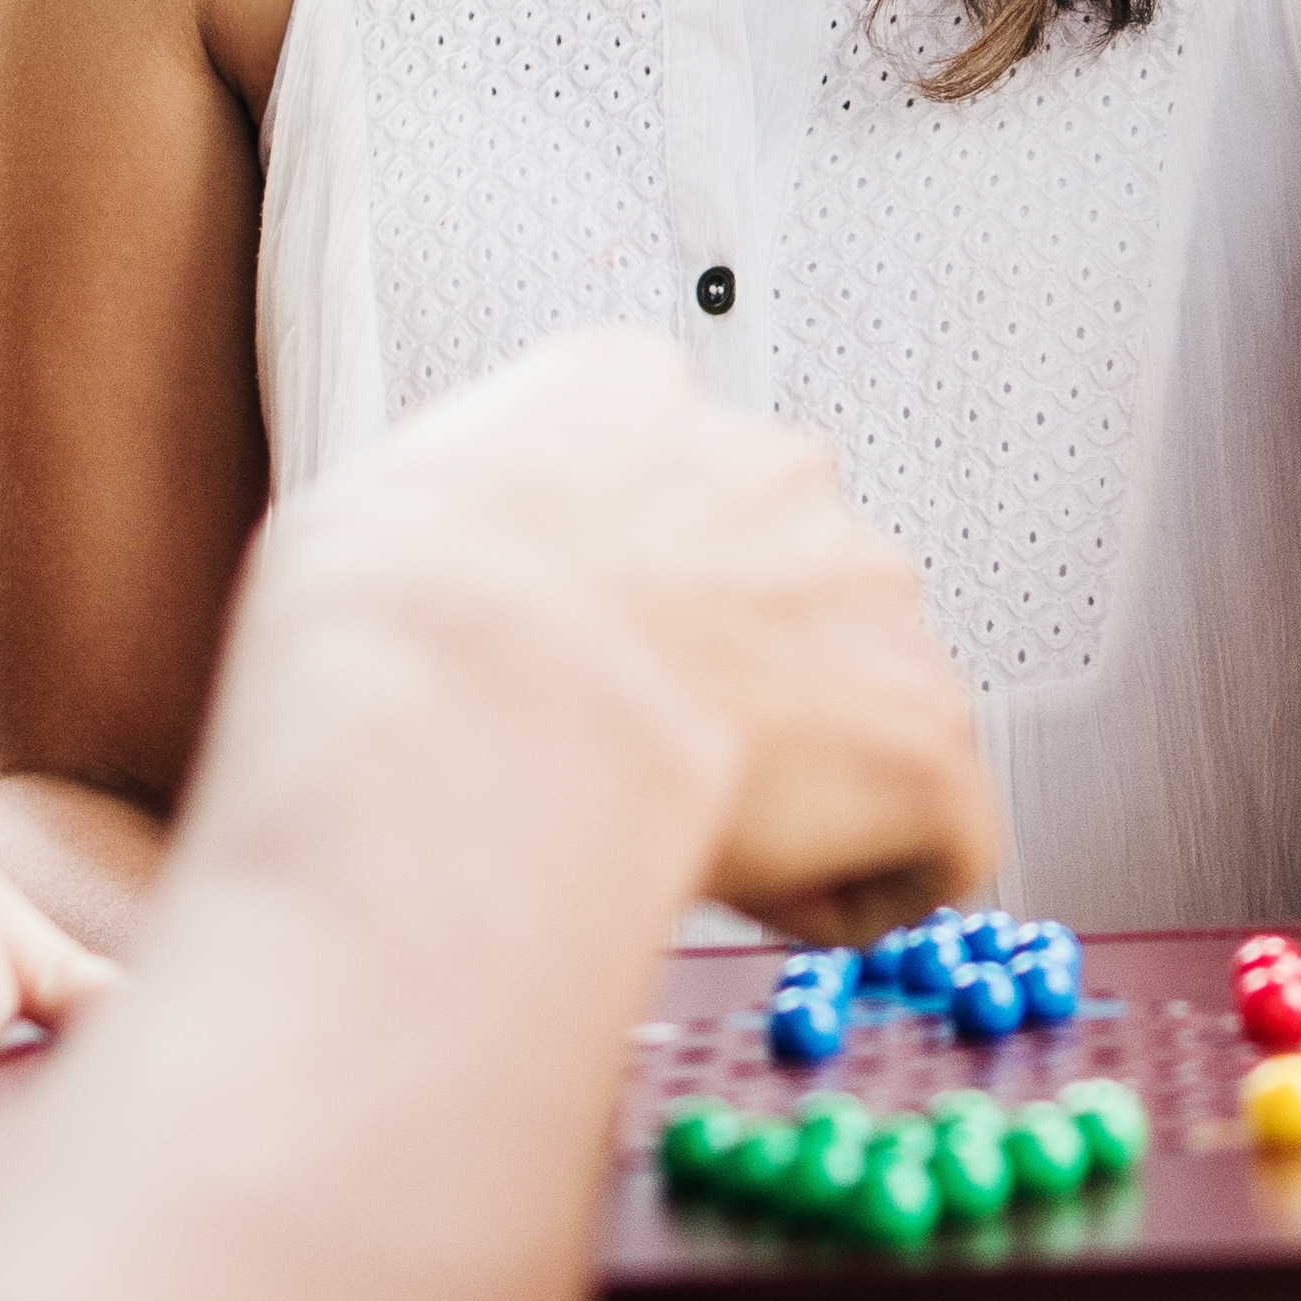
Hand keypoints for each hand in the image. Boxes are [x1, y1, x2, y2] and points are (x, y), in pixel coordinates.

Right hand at [219, 328, 991, 939]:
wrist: (464, 712)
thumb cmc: (386, 633)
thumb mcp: (370, 515)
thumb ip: (454, 530)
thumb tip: (434, 589)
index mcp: (625, 398)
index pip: (676, 477)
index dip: (650, 594)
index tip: (611, 665)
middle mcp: (770, 468)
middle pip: (790, 588)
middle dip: (744, 685)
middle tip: (648, 769)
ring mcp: (865, 590)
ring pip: (867, 705)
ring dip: (807, 782)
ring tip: (691, 842)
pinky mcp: (924, 727)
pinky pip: (931, 833)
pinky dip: (864, 887)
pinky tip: (764, 902)